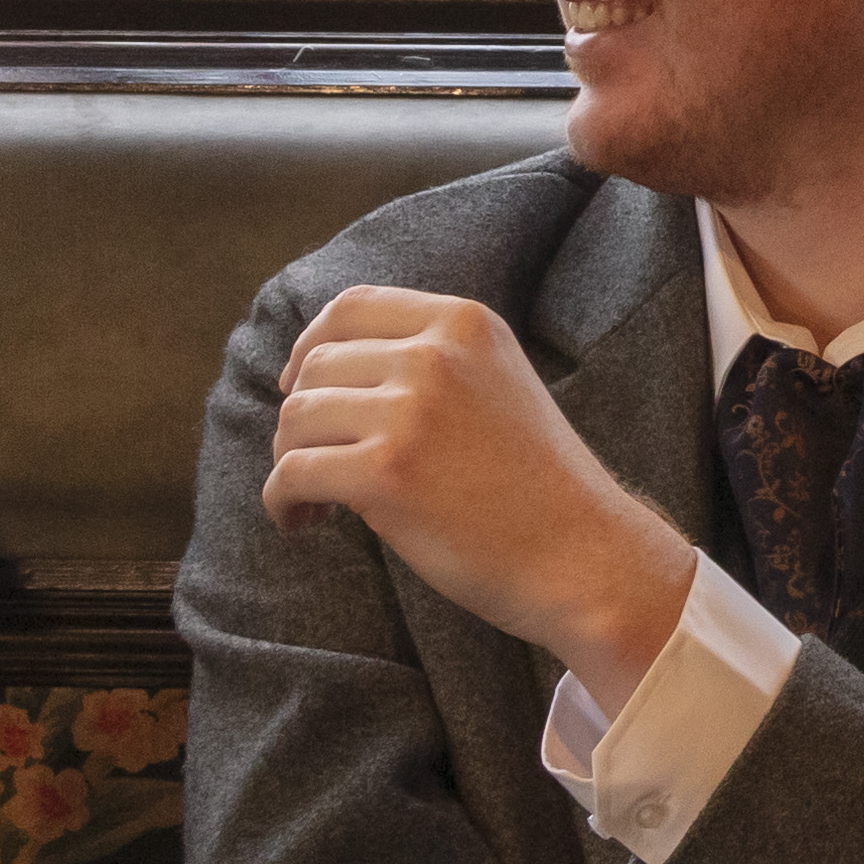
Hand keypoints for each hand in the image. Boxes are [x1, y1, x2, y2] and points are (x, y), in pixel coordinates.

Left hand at [263, 287, 697, 685]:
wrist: (582, 556)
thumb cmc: (535, 486)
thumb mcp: (496, 385)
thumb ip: (429, 363)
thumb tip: (321, 375)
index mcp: (464, 324)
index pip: (351, 307)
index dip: (310, 345)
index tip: (298, 385)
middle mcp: (434, 355)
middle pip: (317, 366)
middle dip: (301, 418)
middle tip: (314, 465)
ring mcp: (410, 411)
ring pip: (296, 417)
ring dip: (289, 461)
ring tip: (315, 501)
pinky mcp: (386, 472)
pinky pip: (292, 473)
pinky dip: (281, 501)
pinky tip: (304, 522)